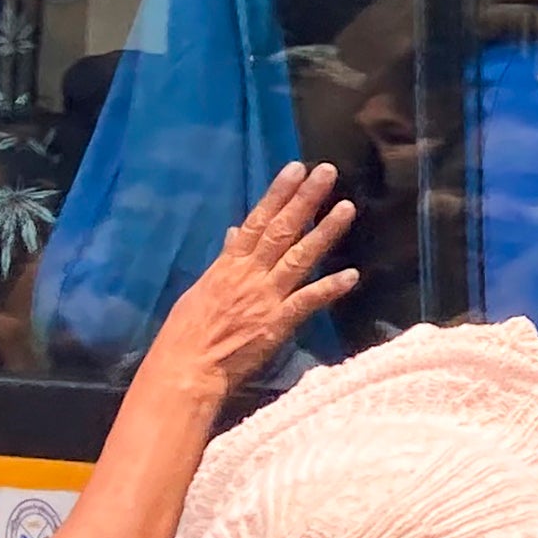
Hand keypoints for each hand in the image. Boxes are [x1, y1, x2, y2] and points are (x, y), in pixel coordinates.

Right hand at [133, 162, 356, 400]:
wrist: (186, 368)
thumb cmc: (187, 332)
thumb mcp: (201, 289)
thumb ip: (224, 260)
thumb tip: (235, 233)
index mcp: (229, 265)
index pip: (257, 220)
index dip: (278, 193)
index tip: (296, 169)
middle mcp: (250, 275)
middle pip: (281, 230)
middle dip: (305, 200)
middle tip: (327, 172)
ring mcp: (266, 297)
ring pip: (299, 257)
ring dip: (325, 232)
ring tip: (346, 207)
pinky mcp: (277, 323)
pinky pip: (307, 301)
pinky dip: (329, 288)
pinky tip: (352, 275)